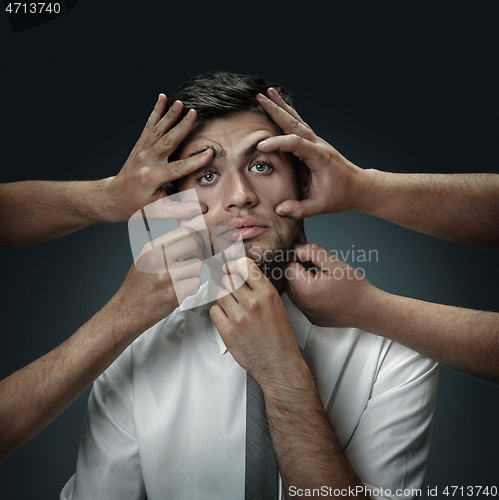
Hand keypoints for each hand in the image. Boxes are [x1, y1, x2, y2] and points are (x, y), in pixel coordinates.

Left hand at [105, 94, 212, 221]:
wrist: (114, 198)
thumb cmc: (137, 207)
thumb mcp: (159, 212)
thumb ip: (181, 209)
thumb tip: (202, 209)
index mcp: (152, 178)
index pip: (177, 168)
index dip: (194, 161)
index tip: (209, 153)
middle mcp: (146, 161)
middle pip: (166, 142)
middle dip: (181, 127)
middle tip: (193, 114)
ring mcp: (142, 151)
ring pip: (158, 130)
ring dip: (169, 115)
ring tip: (179, 102)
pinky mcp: (140, 145)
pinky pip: (150, 126)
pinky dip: (156, 111)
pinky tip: (162, 98)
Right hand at [111, 225, 204, 334]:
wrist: (126, 312)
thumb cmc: (138, 286)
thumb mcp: (145, 259)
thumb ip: (165, 247)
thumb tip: (192, 238)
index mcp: (151, 248)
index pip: (183, 231)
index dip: (194, 238)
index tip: (194, 248)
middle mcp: (157, 259)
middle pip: (194, 244)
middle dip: (198, 254)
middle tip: (190, 263)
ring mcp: (166, 276)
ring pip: (197, 265)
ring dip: (194, 274)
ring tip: (181, 280)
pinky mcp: (174, 293)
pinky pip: (196, 283)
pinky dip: (191, 288)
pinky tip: (179, 291)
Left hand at [209, 257, 302, 382]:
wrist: (279, 364)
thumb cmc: (280, 337)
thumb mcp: (276, 306)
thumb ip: (260, 290)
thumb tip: (243, 275)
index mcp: (267, 294)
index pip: (245, 266)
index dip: (236, 264)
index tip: (231, 266)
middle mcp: (252, 303)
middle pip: (229, 279)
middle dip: (229, 283)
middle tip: (233, 290)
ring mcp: (238, 318)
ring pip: (220, 294)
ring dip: (224, 298)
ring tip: (233, 307)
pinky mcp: (227, 331)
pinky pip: (214, 311)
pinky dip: (218, 313)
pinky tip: (227, 318)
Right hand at [256, 89, 366, 217]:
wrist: (360, 187)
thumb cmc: (342, 196)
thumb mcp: (321, 206)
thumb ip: (300, 209)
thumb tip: (279, 210)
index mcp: (320, 157)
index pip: (296, 144)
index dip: (278, 144)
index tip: (261, 146)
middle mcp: (318, 145)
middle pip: (295, 123)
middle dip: (276, 110)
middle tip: (260, 97)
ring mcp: (317, 142)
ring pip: (297, 120)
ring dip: (282, 106)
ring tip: (268, 92)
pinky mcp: (315, 144)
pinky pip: (300, 126)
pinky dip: (288, 115)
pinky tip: (280, 107)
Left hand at [285, 243, 373, 327]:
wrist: (369, 310)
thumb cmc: (355, 289)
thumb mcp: (334, 264)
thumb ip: (313, 252)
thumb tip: (297, 248)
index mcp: (305, 290)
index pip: (289, 267)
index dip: (300, 259)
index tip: (313, 260)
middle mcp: (302, 304)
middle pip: (289, 280)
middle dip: (301, 271)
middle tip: (320, 269)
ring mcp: (307, 313)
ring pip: (295, 291)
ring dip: (304, 282)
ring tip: (323, 280)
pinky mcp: (312, 318)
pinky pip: (303, 302)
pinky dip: (309, 295)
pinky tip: (325, 292)